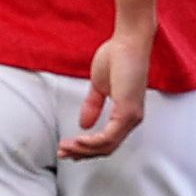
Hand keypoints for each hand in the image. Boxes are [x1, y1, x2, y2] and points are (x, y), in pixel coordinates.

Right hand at [61, 28, 149, 159]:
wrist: (129, 42)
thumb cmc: (119, 57)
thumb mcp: (100, 86)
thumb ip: (93, 105)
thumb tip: (83, 124)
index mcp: (127, 114)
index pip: (107, 140)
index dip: (87, 147)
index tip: (68, 148)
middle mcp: (132, 119)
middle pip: (107, 148)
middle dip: (82, 153)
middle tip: (62, 154)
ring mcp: (132, 117)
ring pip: (107, 146)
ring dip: (83, 149)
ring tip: (65, 148)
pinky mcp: (128, 111)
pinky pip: (108, 137)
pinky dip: (91, 142)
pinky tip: (77, 140)